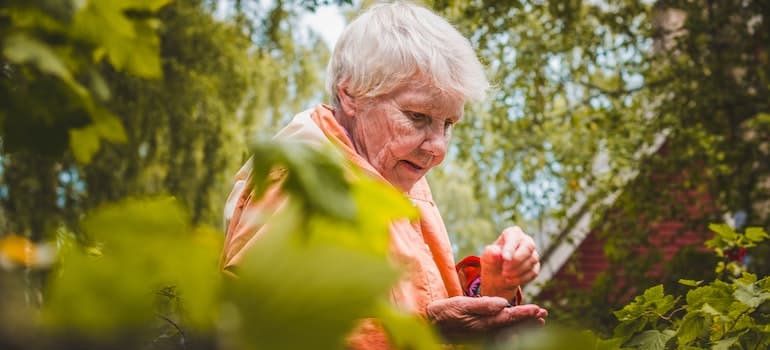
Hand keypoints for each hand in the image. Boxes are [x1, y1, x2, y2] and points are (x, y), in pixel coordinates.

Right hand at [426, 296, 546, 340]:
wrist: (430, 325)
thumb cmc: (445, 312)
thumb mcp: (461, 304)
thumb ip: (483, 304)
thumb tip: (503, 303)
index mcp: (484, 323)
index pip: (509, 317)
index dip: (525, 313)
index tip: (538, 309)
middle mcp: (486, 332)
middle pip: (513, 327)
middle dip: (529, 321)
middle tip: (543, 314)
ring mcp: (483, 336)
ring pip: (509, 332)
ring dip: (523, 326)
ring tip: (537, 321)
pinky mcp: (479, 337)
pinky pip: (501, 335)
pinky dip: (512, 330)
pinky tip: (517, 327)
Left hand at [481, 226, 539, 300]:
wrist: (497, 275)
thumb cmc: (492, 260)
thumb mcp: (487, 257)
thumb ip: (490, 253)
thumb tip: (497, 254)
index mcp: (513, 233)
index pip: (514, 237)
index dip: (510, 248)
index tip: (505, 259)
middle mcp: (526, 240)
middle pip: (528, 247)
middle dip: (517, 260)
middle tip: (504, 270)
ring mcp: (533, 253)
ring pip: (532, 260)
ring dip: (517, 271)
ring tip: (504, 275)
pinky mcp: (535, 266)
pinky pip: (533, 272)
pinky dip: (521, 278)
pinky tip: (510, 280)